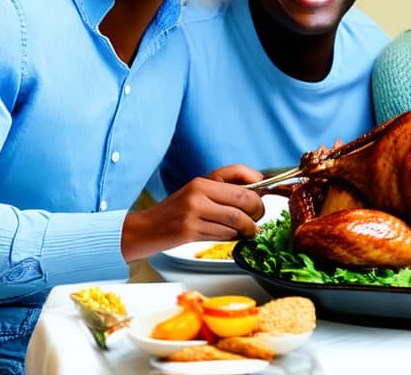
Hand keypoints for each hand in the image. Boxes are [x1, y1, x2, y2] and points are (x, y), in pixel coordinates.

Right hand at [121, 166, 265, 261]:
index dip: (258, 182)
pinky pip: (224, 234)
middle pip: (244, 198)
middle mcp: (198, 192)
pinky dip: (233, 237)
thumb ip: (223, 192)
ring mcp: (193, 211)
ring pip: (237, 219)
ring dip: (248, 228)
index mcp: (202, 180)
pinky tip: (230, 237)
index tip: (266, 191)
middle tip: (257, 218)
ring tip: (247, 231)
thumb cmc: (174, 213)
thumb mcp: (197, 195)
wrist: (145, 230)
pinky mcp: (189, 230)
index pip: (238, 172)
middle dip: (258, 210)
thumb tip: (258, 192)